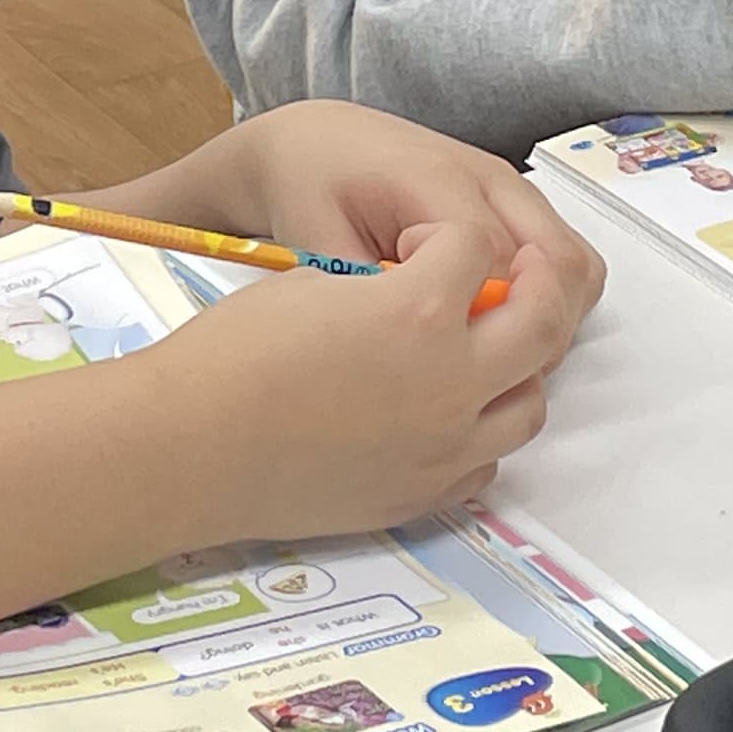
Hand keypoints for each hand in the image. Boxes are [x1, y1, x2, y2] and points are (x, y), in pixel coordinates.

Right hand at [143, 213, 581, 541]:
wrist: (190, 447)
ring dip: (520, 369)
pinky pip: (487, 463)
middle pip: (542, 321)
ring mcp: (443, 447)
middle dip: (535, 287)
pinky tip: (443, 416)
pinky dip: (481, 433)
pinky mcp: (422, 494)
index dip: (449, 236)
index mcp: (418, 310)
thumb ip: (381, 285)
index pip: (477, 247)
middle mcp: (450, 380)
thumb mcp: (312, 283)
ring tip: (483, 355)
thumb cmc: (233, 355)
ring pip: (531, 404)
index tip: (424, 245)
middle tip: (512, 278)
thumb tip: (411, 293)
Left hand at [185, 98, 606, 322]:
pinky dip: (547, 299)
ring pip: (576, 266)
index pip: (500, 267)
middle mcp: (487, 177)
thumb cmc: (313, 186)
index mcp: (434, 180)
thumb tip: (404, 344)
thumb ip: (361, 291)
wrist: (319, 141)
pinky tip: (493, 317)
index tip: (433, 336)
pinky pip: (563, 258)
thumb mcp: (318, 241)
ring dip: (549, 316)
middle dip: (532, 329)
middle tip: (475, 357)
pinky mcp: (516, 201)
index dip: (479, 320)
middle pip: (560, 266)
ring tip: (485, 341)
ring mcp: (509, 187)